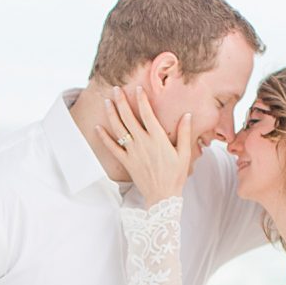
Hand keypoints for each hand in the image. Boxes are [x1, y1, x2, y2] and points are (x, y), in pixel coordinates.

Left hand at [96, 85, 191, 204]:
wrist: (162, 196)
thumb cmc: (175, 175)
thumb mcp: (185, 154)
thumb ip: (184, 133)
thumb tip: (187, 115)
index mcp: (158, 139)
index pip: (148, 114)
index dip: (142, 100)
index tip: (138, 88)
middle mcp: (143, 143)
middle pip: (129, 118)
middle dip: (122, 102)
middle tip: (116, 89)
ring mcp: (133, 152)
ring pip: (119, 129)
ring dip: (112, 114)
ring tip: (107, 102)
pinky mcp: (126, 162)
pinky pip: (112, 148)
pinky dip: (104, 137)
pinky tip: (98, 127)